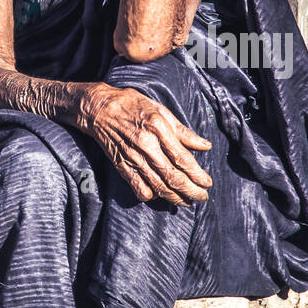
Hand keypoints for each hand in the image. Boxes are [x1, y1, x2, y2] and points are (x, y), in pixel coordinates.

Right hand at [79, 83, 212, 205]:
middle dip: (190, 190)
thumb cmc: (133, 105)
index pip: (182, 158)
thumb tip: (205, 146)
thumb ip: (183, 131)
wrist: (100, 108)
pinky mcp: (122, 165)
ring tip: (187, 201)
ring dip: (175, 197)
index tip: (207, 183)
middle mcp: (146, 145)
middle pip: (172, 176)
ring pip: (157, 186)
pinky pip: (138, 187)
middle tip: (202, 197)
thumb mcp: (161, 110)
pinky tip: (161, 195)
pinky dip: (151, 196)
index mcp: (158, 128)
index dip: (197, 174)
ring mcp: (132, 157)